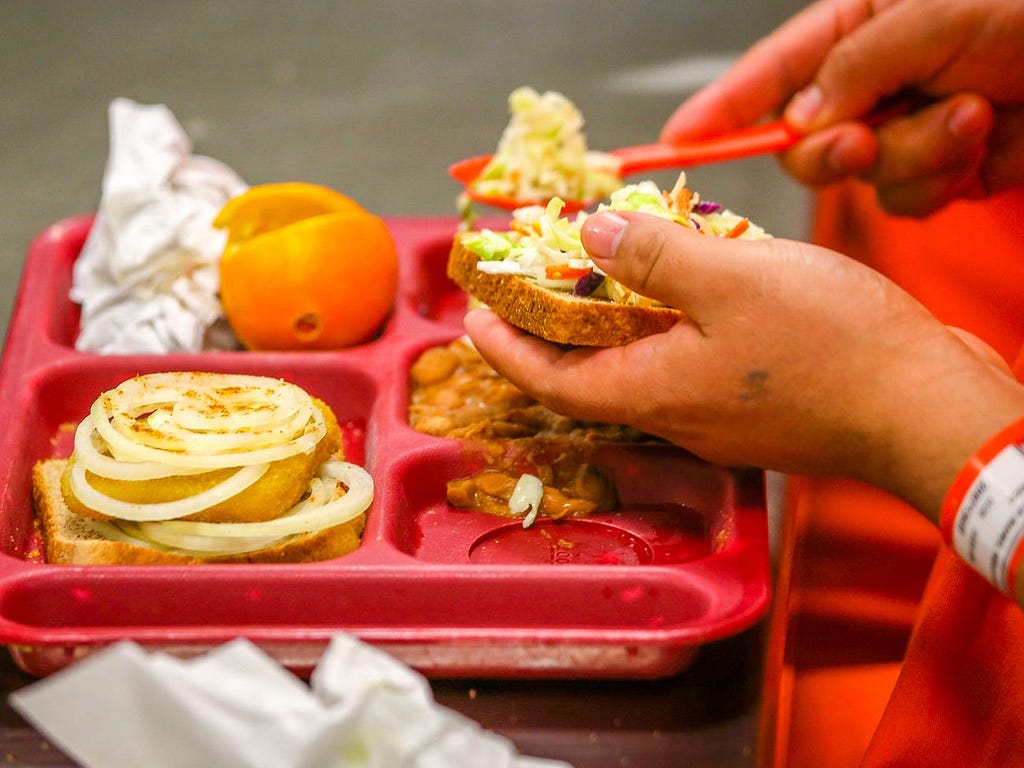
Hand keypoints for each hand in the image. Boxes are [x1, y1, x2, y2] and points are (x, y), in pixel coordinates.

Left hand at [464, 211, 1023, 520]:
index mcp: (652, 390)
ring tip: (596, 276)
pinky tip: (682, 295)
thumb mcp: (731, 281)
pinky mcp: (754, 406)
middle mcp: (674, 414)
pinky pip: (684, 367)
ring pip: (638, 370)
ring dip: (608, 327)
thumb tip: (590, 235)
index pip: (548, 379)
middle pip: (587, 376)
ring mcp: (716, 416)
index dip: (504, 348)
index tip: (473, 316)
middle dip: (547, 332)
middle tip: (527, 287)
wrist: (927, 406)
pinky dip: (663, 330)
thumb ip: (653, 258)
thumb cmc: (832, 348)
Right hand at [660, 0, 1023, 215]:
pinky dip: (941, 179)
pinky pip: (907, 199)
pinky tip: (979, 139)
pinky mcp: (939, 169)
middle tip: (863, 140)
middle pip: (803, 142)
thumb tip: (800, 120)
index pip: (769, 74)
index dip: (718, 110)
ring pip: (861, 179)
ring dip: (913, 157)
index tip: (675, 143)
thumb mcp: (935, 13)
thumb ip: (855, 68)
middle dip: (834, 150)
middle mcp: (871, 82)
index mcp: (858, 26)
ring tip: (969, 114)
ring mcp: (904, 129)